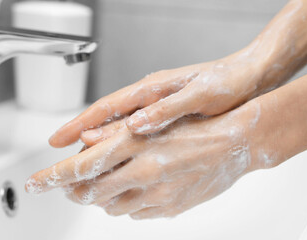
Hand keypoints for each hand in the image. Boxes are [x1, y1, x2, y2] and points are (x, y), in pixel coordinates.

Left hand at [26, 99, 277, 218]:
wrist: (238, 143)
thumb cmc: (200, 124)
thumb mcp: (155, 120)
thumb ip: (116, 133)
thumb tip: (86, 140)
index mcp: (135, 146)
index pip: (80, 168)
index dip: (52, 177)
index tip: (35, 184)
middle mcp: (143, 175)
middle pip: (90, 193)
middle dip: (73, 190)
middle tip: (69, 184)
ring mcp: (158, 197)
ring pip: (111, 207)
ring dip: (100, 196)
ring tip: (104, 182)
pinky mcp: (170, 209)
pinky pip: (136, 213)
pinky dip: (125, 203)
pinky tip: (132, 189)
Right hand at [49, 44, 270, 147]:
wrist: (248, 78)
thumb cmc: (226, 82)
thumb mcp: (199, 95)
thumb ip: (167, 109)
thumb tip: (135, 125)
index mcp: (152, 89)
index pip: (106, 108)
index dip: (80, 125)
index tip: (58, 140)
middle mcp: (149, 98)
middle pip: (106, 119)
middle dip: (81, 137)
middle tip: (60, 157)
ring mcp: (156, 107)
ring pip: (119, 128)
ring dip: (98, 144)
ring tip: (82, 163)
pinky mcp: (166, 117)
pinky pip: (136, 133)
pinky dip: (121, 145)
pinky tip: (117, 157)